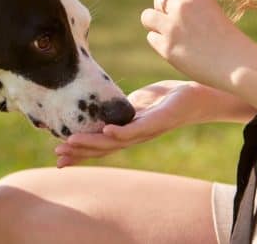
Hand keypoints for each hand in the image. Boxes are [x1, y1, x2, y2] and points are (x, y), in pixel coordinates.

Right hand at [55, 80, 209, 166]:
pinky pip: (137, 129)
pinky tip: (106, 131)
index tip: (58, 159)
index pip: (99, 146)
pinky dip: (121, 132)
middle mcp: (135, 137)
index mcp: (126, 133)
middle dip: (79, 151)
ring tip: (72, 143)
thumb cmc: (165, 100)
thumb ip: (116, 111)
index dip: (79, 153)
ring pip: (116, 141)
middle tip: (58, 154)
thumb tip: (99, 114)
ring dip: (93, 143)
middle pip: (103, 148)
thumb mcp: (135, 105)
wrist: (198, 97)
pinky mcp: (160, 121)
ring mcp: (147, 131)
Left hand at [142, 0, 255, 90]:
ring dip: (155, 25)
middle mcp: (181, 6)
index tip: (194, 22)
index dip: (181, 9)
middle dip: (165, 13)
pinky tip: (177, 51)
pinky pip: (152, 38)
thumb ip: (189, 11)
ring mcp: (172, 26)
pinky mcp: (166, 45)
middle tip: (178, 29)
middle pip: (159, 1)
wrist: (237, 64)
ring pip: (147, 17)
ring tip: (170, 37)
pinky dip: (160, 44)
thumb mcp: (210, 14)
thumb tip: (160, 13)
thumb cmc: (227, 42)